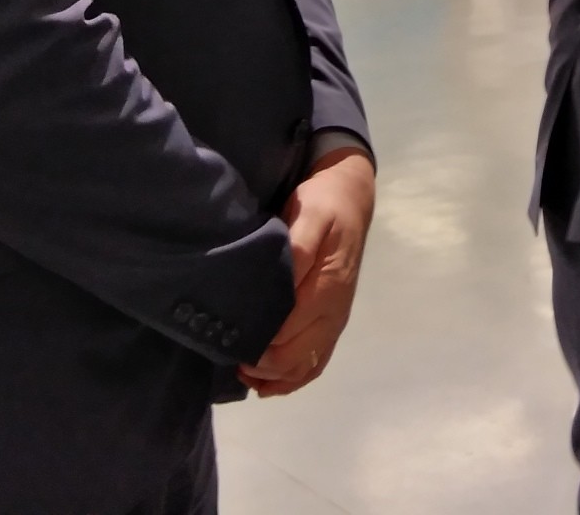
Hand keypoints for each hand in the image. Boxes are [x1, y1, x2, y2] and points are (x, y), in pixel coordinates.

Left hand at [238, 147, 374, 396]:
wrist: (352, 199)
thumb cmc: (324, 204)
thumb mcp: (310, 214)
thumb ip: (298, 249)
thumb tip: (281, 283)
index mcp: (328, 287)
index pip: (287, 332)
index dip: (257, 342)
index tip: (228, 337)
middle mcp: (333, 313)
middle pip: (294, 358)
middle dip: (260, 363)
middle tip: (228, 350)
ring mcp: (334, 321)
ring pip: (305, 367)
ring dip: (273, 377)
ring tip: (241, 370)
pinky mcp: (332, 323)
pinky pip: (315, 364)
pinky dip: (290, 379)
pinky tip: (265, 381)